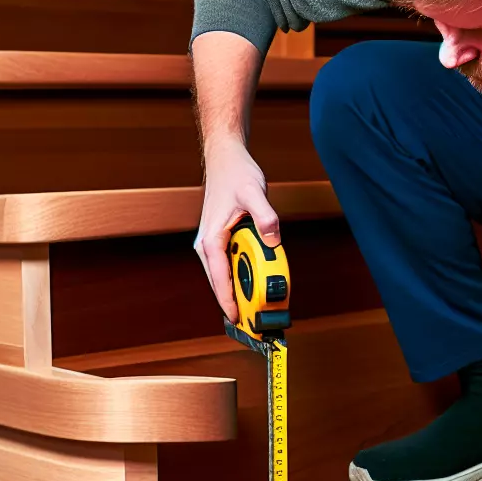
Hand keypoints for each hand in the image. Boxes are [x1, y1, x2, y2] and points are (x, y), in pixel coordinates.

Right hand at [194, 139, 279, 322]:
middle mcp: (208, 246)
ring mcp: (214, 245)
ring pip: (226, 277)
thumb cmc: (234, 175)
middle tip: (256, 321)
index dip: (229, 302)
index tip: (238, 320)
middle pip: (221, 284)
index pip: (219, 278)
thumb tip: (273, 239)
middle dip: (237, 303)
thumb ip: (265, 216)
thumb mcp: (253, 193)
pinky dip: (244, 276)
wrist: (225, 159)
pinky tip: (258, 283)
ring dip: (241, 291)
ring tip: (260, 308)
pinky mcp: (222, 242)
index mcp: (211, 239)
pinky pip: (232, 266)